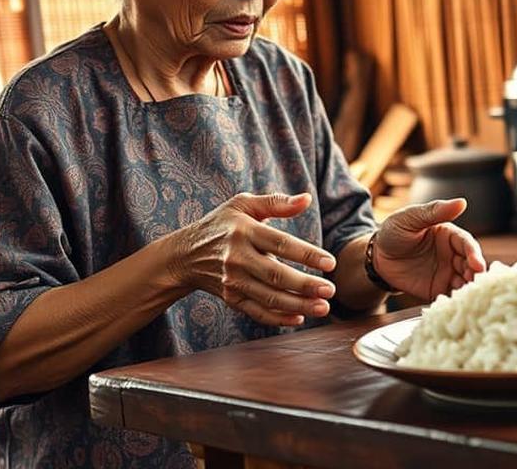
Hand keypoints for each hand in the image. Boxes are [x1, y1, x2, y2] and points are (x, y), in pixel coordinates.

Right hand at [169, 192, 336, 326]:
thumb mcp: (243, 205)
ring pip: (269, 298)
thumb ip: (276, 202)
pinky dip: (278, 318)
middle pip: (275, 275)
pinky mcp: (231, 299)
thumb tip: (307, 198)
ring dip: (298, 305)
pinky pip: (257, 312)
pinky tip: (300, 318)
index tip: (330, 263)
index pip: (280, 244)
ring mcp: (233, 281)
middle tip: (331, 290)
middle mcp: (237, 258)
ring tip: (323, 307)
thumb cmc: (222, 225)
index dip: (306, 254)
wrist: (185, 255)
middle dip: (305, 285)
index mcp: (244, 231)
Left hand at [373, 198, 486, 300]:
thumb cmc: (394, 232)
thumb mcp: (410, 218)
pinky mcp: (438, 289)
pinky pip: (451, 296)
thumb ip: (434, 211)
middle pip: (470, 264)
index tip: (477, 264)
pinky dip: (457, 300)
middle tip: (476, 282)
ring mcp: (446, 273)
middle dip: (475, 274)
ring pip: (464, 281)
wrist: (376, 257)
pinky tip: (458, 304)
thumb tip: (461, 202)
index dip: (474, 253)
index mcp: (449, 235)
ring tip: (469, 295)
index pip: (467, 244)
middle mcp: (452, 254)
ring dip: (469, 288)